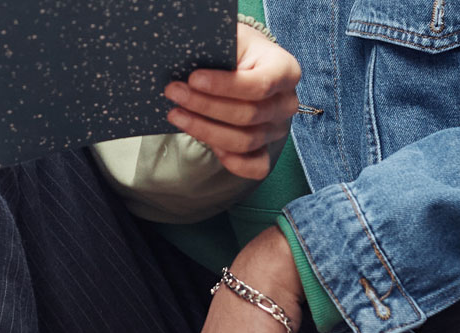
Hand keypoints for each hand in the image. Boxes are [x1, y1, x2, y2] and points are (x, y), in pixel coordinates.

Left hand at [164, 23, 301, 179]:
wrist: (245, 65)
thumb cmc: (236, 50)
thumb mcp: (231, 38)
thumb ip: (219, 46)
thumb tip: (188, 59)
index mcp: (285, 70)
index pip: (259, 85)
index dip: (223, 85)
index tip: (192, 78)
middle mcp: (286, 103)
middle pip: (248, 115)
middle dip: (205, 105)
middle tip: (173, 92)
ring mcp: (277, 129)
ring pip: (244, 141)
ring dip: (205, 130)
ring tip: (175, 114)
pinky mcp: (266, 149)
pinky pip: (255, 167)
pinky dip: (232, 162)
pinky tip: (206, 145)